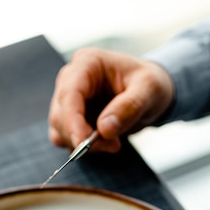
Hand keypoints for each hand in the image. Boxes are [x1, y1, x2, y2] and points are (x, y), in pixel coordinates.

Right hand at [48, 47, 174, 152]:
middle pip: (60, 114)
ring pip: (59, 129)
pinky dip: (82, 147)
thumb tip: (105, 129)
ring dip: (82, 144)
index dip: (72, 120)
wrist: (149, 92)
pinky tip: (105, 143)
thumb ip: (130, 106)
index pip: (69, 93)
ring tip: (113, 143)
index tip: (82, 143)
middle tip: (113, 145)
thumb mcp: (150, 89)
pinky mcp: (70, 117)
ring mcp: (68, 99)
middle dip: (81, 136)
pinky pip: (65, 138)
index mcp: (87, 63)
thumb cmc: (150, 83)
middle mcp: (71, 79)